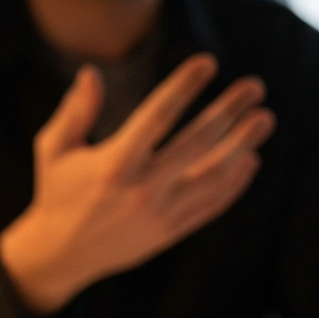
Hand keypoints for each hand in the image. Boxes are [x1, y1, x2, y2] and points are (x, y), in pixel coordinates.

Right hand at [0, 54, 275, 314]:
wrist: (61, 255)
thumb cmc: (58, 193)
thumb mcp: (54, 149)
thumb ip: (76, 111)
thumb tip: (92, 71)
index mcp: (114, 163)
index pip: (158, 116)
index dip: (184, 86)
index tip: (208, 62)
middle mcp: (141, 189)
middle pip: (197, 144)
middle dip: (229, 112)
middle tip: (255, 86)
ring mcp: (160, 214)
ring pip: (213, 177)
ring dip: (243, 145)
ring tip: (264, 118)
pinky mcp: (170, 233)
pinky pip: (211, 206)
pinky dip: (234, 184)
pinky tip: (250, 160)